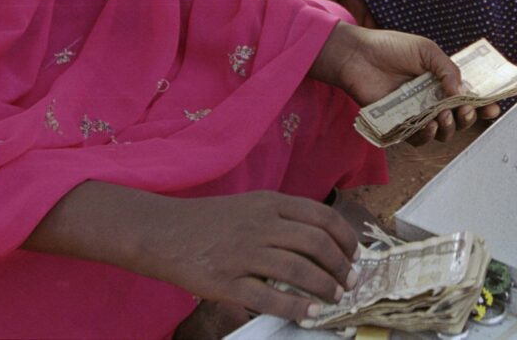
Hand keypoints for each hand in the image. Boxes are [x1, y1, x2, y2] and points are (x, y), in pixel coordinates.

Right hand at [138, 190, 358, 321]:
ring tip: (336, 298)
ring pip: (299, 270)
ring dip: (325, 287)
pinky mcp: (227, 282)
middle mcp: (261, 225)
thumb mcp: (250, 206)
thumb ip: (282, 219)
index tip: (355, 254)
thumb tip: (320, 242)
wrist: (162, 232)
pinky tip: (310, 313)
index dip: (346, 238)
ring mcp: (244, 254)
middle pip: (317, 244)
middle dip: (341, 266)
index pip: (322, 216)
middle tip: (351, 281)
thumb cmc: (209, 221)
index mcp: (270, 204)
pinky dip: (297, 307)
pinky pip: (271, 298)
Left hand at [309, 23, 500, 143]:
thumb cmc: (391, 48)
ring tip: (443, 117)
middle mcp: (432, 98)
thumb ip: (447, 69)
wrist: (358, 56)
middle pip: (459, 118)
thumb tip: (462, 91)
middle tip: (465, 110)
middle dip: (467, 117)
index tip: (493, 108)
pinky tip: (429, 124)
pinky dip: (427, 135)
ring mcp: (416, 112)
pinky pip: (418, 138)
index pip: (468, 96)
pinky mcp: (399, 123)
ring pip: (442, 131)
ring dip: (449, 128)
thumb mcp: (425, 50)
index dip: (482, 104)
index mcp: (442, 80)